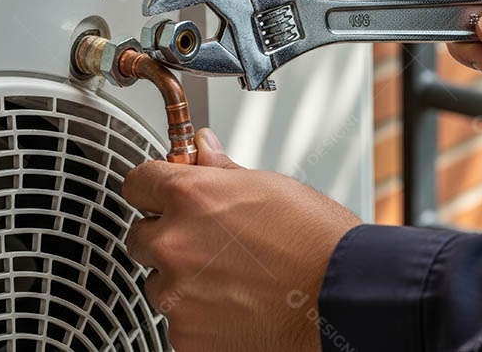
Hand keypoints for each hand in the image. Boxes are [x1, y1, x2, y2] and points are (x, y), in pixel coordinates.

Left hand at [123, 129, 360, 350]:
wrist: (343, 297)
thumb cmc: (318, 241)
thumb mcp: (271, 188)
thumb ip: (222, 171)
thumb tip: (203, 149)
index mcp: (191, 197)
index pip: (138, 182)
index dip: (153, 188)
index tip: (163, 194)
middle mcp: (174, 244)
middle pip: (141, 237)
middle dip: (168, 238)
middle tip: (213, 244)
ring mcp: (177, 294)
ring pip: (160, 284)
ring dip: (184, 281)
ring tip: (235, 280)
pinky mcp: (187, 336)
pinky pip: (179, 321)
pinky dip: (200, 316)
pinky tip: (238, 306)